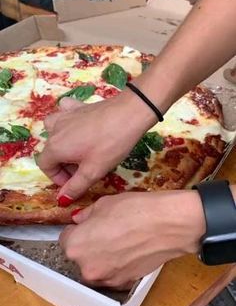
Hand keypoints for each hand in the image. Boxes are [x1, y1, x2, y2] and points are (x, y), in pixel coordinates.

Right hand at [38, 90, 155, 202]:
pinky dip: (67, 120)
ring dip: (61, 142)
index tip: (74, 183)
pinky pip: (64, 112)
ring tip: (78, 150)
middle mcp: (55, 130)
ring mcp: (65, 115)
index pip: (45, 167)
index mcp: (55, 147)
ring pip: (53, 130)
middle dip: (63, 165)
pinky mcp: (77, 106)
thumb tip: (62, 199)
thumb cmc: (110, 145)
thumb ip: (75, 187)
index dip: (57, 178)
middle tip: (83, 171)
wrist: (129, 114)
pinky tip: (78, 126)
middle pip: (51, 151)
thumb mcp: (93, 171)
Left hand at [59, 190, 205, 287]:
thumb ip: (86, 215)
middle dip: (88, 244)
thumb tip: (79, 221)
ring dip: (101, 256)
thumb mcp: (104, 204)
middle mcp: (86, 267)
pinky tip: (129, 250)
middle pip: (79, 256)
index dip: (77, 230)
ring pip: (95, 266)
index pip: (65, 239)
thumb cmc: (134, 210)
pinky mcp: (123, 283)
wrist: (167, 225)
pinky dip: (116, 264)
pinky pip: (112, 273)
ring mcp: (105, 278)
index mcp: (75, 246)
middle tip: (105, 230)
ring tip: (119, 240)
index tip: (87, 225)